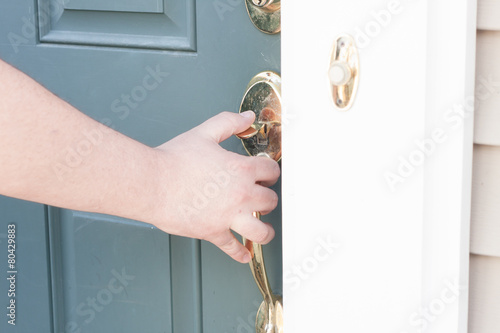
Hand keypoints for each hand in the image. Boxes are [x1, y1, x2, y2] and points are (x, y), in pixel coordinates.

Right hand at [152, 111, 279, 262]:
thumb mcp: (204, 133)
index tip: (267, 175)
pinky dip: (240, 253)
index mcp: (241, 169)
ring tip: (264, 230)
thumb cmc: (174, 160)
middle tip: (264, 199)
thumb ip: (229, 122)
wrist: (151, 183)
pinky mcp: (213, 232)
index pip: (271, 171)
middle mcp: (241, 194)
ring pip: (260, 231)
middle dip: (268, 200)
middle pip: (270, 201)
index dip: (271, 172)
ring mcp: (228, 216)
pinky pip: (232, 248)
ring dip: (265, 231)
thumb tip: (246, 117)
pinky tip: (244, 255)